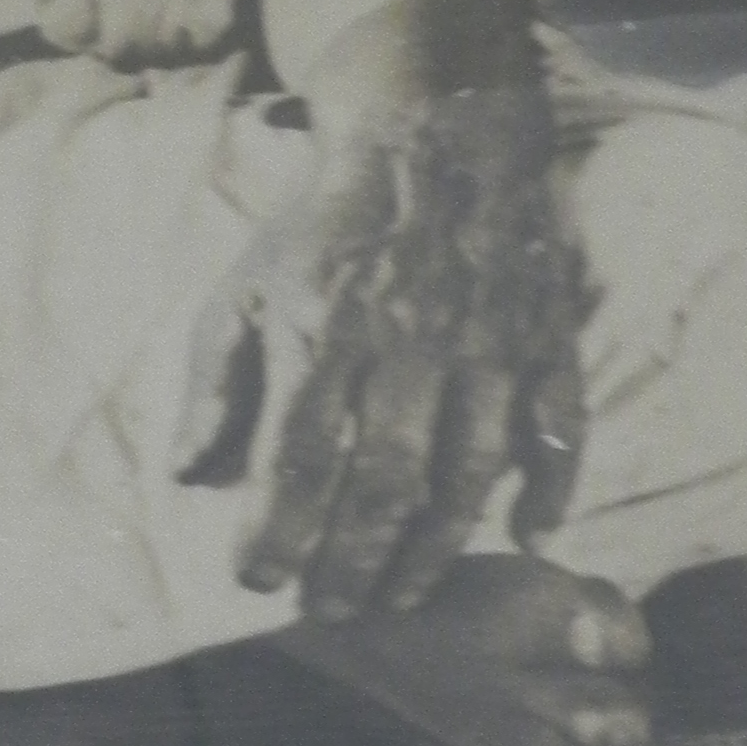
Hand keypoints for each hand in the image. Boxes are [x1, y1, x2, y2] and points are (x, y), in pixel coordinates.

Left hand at [175, 0, 583, 620]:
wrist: (430, 132)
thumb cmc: (326, 226)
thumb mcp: (246, 286)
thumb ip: (216, 382)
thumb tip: (188, 475)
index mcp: (322, 327)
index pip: (299, 456)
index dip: (278, 530)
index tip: (255, 582)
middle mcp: (407, 341)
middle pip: (384, 481)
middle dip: (354, 562)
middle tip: (334, 613)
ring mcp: (484, 341)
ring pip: (469, 470)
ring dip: (437, 548)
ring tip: (404, 597)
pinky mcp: (542, 334)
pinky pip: (558, 424)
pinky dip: (551, 485)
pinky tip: (529, 536)